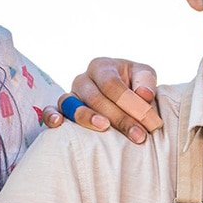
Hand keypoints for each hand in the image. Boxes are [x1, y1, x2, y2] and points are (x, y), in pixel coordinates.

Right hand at [41, 57, 163, 143]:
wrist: (123, 99)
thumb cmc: (134, 86)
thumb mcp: (144, 77)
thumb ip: (146, 82)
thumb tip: (144, 94)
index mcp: (102, 67)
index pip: (112, 85)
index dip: (131, 104)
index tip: (152, 123)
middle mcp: (83, 79)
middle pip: (96, 98)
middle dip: (120, 118)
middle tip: (140, 136)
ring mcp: (70, 95)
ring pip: (73, 105)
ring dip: (89, 118)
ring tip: (105, 128)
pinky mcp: (61, 110)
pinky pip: (50, 110)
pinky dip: (51, 116)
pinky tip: (59, 124)